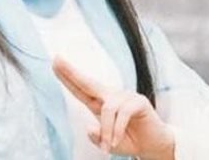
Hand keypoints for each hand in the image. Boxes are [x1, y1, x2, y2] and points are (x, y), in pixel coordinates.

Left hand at [52, 56, 174, 159]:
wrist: (154, 146)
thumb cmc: (129, 140)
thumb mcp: (109, 143)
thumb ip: (97, 137)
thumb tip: (89, 128)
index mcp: (100, 103)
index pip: (80, 88)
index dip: (67, 76)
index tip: (55, 62)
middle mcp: (111, 96)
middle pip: (88, 82)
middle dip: (71, 71)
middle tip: (57, 59)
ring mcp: (125, 96)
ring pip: (107, 108)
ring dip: (107, 130)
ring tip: (108, 147)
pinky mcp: (138, 101)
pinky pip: (122, 113)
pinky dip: (117, 129)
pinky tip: (116, 141)